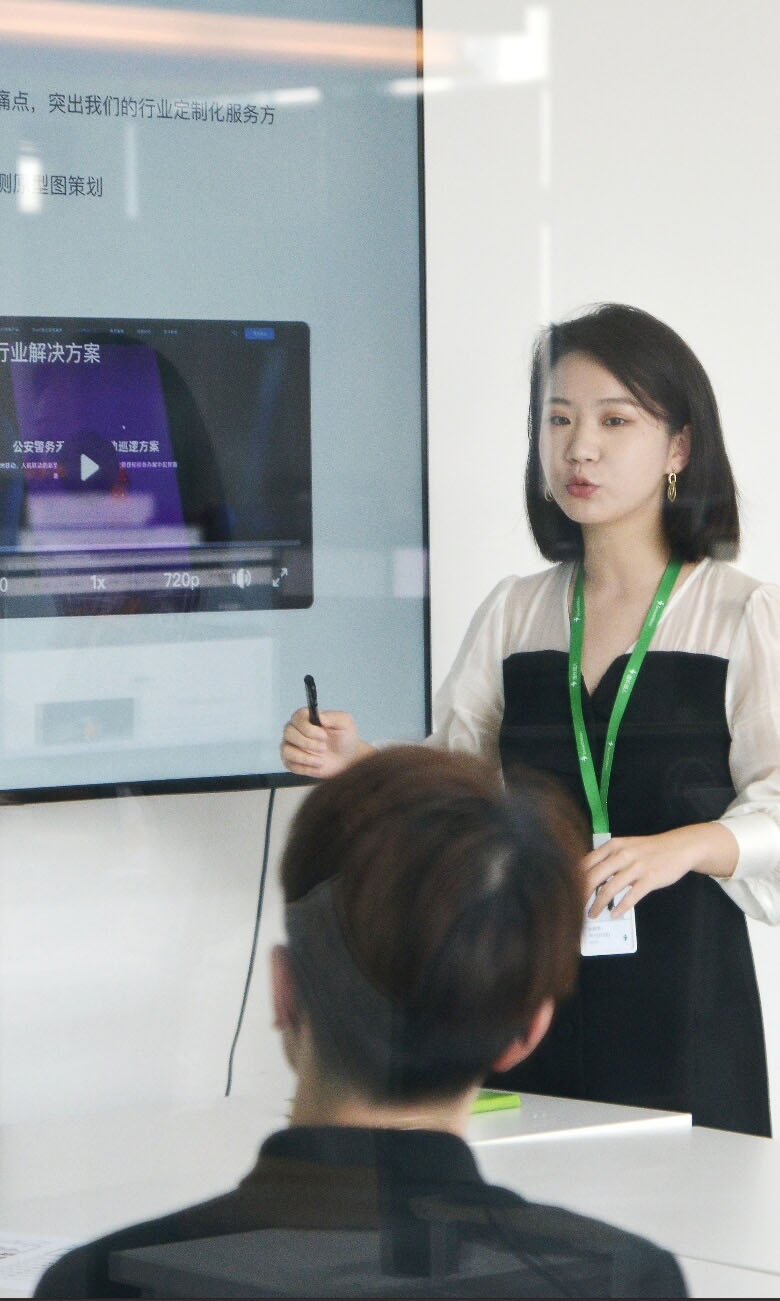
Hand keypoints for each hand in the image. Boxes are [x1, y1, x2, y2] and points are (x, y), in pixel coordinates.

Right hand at [279, 707, 373, 777]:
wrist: (347, 758)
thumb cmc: (344, 737)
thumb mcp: (344, 723)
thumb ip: (332, 717)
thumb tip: (318, 716)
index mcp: (306, 717)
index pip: (297, 717)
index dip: (308, 727)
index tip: (323, 735)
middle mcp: (295, 730)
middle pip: (288, 732)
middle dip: (306, 742)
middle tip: (323, 748)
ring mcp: (291, 746)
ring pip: (286, 750)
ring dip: (305, 757)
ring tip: (321, 760)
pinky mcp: (291, 761)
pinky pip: (289, 764)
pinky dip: (305, 767)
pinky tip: (317, 766)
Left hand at [582, 822, 738, 919]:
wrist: (679, 846)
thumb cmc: (648, 849)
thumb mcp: (625, 847)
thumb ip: (608, 859)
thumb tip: (588, 876)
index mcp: (613, 846)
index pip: (586, 863)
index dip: (574, 879)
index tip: (566, 891)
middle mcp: (622, 854)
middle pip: (593, 877)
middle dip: (580, 894)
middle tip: (573, 907)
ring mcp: (636, 867)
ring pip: (609, 889)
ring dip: (597, 905)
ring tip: (591, 915)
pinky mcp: (649, 879)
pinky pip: (631, 896)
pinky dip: (620, 907)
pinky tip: (613, 914)